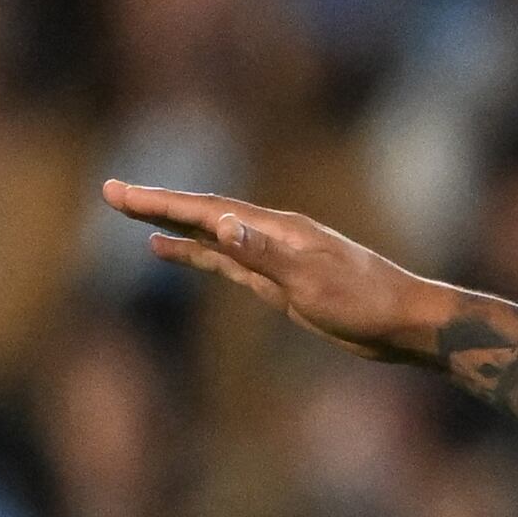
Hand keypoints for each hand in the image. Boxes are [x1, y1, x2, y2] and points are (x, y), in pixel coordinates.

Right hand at [101, 180, 448, 362]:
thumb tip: (222, 225)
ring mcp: (276, 257)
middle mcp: (272, 236)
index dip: (160, 201)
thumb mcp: (311, 281)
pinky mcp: (281, 282)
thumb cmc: (365, 303)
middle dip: (157, 205)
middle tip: (110, 194)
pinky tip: (173, 250)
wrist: (407, 323)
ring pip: (212, 236)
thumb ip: (264, 254)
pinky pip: (227, 262)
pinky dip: (197, 253)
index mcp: (276, 229)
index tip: (119, 193)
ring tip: (132, 216)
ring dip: (172, 225)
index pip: (207, 209)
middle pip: (204, 214)